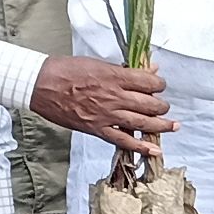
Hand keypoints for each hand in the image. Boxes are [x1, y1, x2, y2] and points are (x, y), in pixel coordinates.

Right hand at [31, 56, 173, 154]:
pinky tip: (156, 150)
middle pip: (150, 104)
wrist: (40, 84)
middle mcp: (115, 97)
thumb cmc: (66, 70)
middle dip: (162, 105)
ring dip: (161, 125)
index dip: (159, 84)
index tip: (158, 85)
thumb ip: (124, 70)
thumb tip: (149, 69)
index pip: (150, 82)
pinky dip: (141, 147)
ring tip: (173, 125)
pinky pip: (123, 140)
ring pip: (143, 123)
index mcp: (115, 77)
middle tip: (163, 106)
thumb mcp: (97, 63)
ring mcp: (107, 115)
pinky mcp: (97, 129)